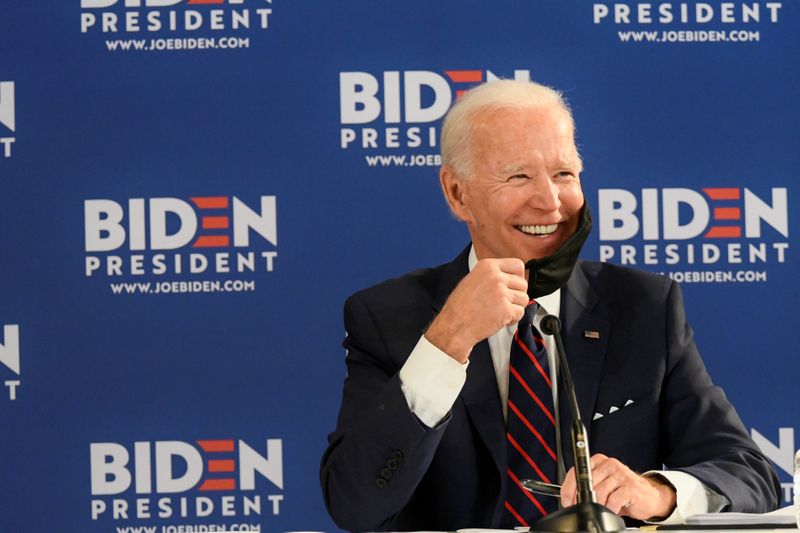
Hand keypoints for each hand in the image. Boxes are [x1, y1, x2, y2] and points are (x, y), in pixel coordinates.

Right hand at [425, 258, 527, 362]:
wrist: (454, 326)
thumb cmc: (460, 307)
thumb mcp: (472, 279)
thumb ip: (491, 275)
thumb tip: (510, 277)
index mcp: (487, 266)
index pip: (517, 265)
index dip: (518, 277)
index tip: (513, 285)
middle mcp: (495, 277)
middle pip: (523, 283)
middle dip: (516, 295)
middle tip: (504, 303)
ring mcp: (501, 293)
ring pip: (524, 298)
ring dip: (515, 307)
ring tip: (500, 311)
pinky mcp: (506, 309)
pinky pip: (521, 312)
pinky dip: (513, 319)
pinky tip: (500, 320)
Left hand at [560, 453, 676, 520]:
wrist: (648, 496)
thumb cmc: (622, 490)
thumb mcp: (603, 484)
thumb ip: (588, 486)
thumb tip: (569, 497)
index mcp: (599, 461)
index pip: (577, 471)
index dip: (569, 488)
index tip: (567, 500)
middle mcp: (609, 464)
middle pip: (587, 483)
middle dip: (582, 500)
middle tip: (583, 508)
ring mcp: (621, 474)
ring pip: (599, 492)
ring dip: (597, 505)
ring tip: (600, 509)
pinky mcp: (630, 486)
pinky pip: (613, 500)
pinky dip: (610, 509)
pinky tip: (612, 510)